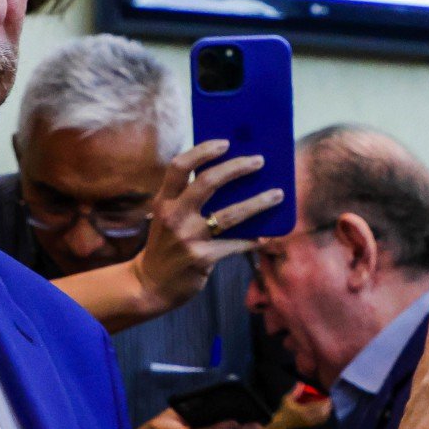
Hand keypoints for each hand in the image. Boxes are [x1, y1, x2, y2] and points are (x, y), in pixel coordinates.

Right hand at [130, 140, 283, 315]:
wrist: (150, 285)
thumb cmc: (166, 245)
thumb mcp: (168, 218)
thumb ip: (188, 199)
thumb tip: (232, 179)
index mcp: (164, 201)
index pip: (179, 166)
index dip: (203, 151)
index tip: (226, 143)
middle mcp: (173, 216)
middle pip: (207, 182)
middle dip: (237, 168)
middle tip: (259, 161)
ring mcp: (187, 238)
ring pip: (230, 215)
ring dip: (258, 203)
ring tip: (278, 194)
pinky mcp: (201, 259)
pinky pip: (235, 244)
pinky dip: (252, 240)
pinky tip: (265, 236)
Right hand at [256, 383, 333, 428]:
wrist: (281, 424)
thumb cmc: (284, 410)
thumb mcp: (287, 399)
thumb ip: (295, 391)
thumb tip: (301, 383)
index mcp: (303, 411)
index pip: (317, 407)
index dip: (324, 403)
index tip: (328, 397)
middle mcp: (307, 418)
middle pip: (322, 413)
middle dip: (328, 406)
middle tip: (330, 400)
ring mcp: (309, 423)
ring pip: (322, 418)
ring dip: (327, 411)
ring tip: (328, 405)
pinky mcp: (309, 425)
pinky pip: (320, 422)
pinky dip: (324, 416)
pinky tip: (325, 412)